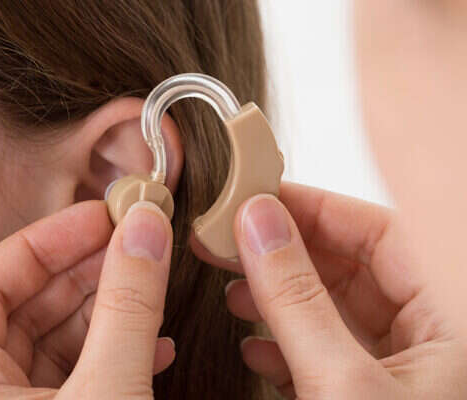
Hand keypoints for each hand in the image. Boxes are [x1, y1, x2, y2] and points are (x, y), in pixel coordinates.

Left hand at [0, 200, 173, 398]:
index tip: (96, 217)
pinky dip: (122, 352)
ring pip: (62, 341)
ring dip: (112, 308)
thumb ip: (127, 309)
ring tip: (149, 279)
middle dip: (87, 269)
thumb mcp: (107, 391)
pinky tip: (157, 342)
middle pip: (28, 307)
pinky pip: (86, 375)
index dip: (41, 244)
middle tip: (133, 238)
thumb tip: (147, 228)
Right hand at [192, 182, 466, 398]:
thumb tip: (256, 225)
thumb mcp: (342, 384)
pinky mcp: (371, 398)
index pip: (381, 232)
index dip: (316, 208)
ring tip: (231, 287)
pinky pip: (327, 350)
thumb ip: (295, 301)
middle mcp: (433, 338)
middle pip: (352, 266)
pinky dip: (286, 343)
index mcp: (453, 319)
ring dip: (279, 295)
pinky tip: (253, 346)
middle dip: (286, 251)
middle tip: (230, 238)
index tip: (257, 199)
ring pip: (334, 309)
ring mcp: (400, 371)